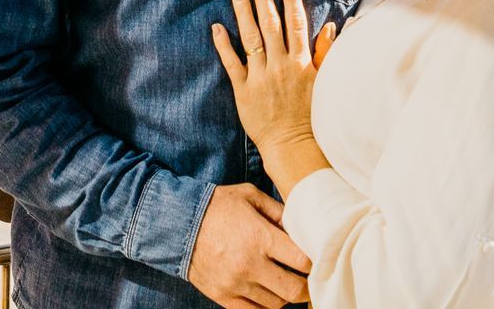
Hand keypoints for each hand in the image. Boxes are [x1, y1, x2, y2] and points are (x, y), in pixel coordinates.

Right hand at [188, 183, 309, 308]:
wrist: (178, 223)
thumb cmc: (217, 205)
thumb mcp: (250, 196)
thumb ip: (279, 211)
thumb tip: (301, 226)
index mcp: (260, 237)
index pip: (302, 261)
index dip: (314, 262)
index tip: (315, 260)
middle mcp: (249, 264)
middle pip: (294, 290)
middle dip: (306, 287)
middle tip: (308, 281)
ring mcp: (235, 284)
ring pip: (275, 304)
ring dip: (284, 297)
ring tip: (284, 284)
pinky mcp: (222, 296)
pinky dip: (264, 307)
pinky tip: (267, 295)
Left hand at [212, 0, 333, 196]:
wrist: (294, 145)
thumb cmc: (312, 115)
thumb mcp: (324, 82)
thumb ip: (325, 53)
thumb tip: (331, 27)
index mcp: (301, 62)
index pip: (296, 23)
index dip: (291, 0)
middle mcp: (280, 66)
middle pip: (271, 24)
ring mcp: (260, 78)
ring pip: (250, 39)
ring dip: (243, 13)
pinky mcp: (243, 91)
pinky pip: (232, 64)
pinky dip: (223, 45)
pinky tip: (217, 27)